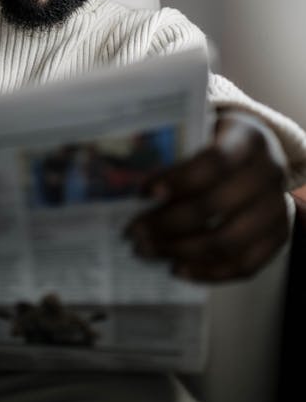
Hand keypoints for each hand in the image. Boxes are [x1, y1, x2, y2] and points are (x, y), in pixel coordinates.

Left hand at [123, 111, 288, 281]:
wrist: (258, 156)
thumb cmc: (217, 141)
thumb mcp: (202, 129)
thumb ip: (174, 146)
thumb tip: (123, 172)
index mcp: (248, 139)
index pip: (214, 161)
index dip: (179, 179)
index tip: (143, 192)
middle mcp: (269, 172)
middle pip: (216, 205)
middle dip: (168, 223)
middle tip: (132, 231)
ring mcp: (277, 207)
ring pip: (228, 241)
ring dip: (181, 250)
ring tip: (146, 250)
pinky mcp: (279, 236)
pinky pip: (245, 265)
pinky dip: (208, 272)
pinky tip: (176, 269)